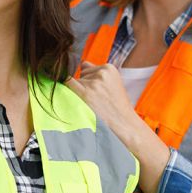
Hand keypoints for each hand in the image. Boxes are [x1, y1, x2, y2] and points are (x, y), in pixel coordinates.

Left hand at [66, 61, 171, 192]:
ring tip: (91, 107)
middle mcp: (101, 73)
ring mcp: (93, 83)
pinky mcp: (85, 94)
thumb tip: (81, 65)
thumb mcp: (113, 86)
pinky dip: (69, 97)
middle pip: (79, 75)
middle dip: (82, 87)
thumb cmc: (117, 110)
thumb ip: (97, 75)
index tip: (93, 95)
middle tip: (94, 103)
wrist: (125, 128)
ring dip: (76, 94)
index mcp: (109, 69)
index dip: (86, 82)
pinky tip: (80, 106)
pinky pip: (66, 89)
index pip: (86, 67)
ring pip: (72, 83)